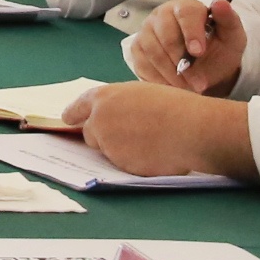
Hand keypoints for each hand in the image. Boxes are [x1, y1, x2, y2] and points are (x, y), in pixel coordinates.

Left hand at [64, 80, 254, 179]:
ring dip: (119, 149)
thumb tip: (114, 114)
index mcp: (103, 97)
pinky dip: (133, 162)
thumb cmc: (174, 107)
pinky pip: (122, 165)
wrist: (190, 129)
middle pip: (90, 133)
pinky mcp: (120, 164)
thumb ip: (120, 104)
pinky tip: (152, 154)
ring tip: (147, 142)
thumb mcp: (140, 94)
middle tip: (126, 135)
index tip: (68, 120)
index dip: (74, 114)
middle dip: (102, 136)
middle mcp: (99, 120)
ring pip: (106, 151)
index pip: (77, 108)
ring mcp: (108, 144)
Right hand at [124, 0, 246, 94]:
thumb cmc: (219, 50)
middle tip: (198, 82)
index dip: (191, 33)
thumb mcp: (232, 37)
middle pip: (165, 34)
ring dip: (172, 74)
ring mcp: (147, 30)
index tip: (199, 53)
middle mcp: (162, 14)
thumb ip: (229, 21)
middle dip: (182, 61)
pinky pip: (142, 63)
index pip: (185, 13)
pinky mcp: (137, 47)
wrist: (206, 68)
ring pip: (153, 51)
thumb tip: (221, 4)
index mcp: (186, 7)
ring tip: (189, 88)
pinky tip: (174, 87)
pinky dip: (159, 79)